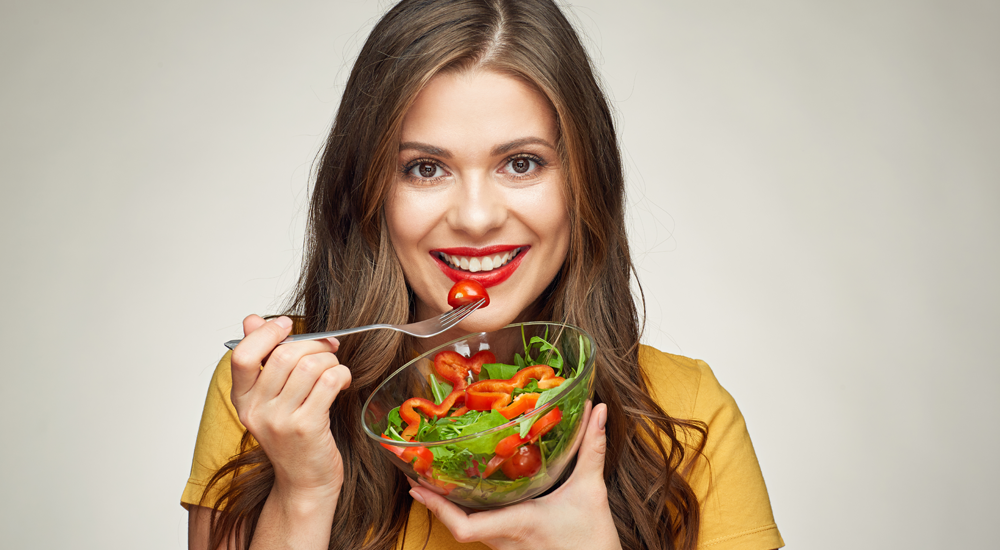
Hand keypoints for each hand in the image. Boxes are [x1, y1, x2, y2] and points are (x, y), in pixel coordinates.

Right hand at [229, 315, 351, 504]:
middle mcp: (256, 411)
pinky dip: (342, 374)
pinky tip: (343, 382)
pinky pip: (329, 382)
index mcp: (242, 399)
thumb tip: (252, 319)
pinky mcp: (307, 428)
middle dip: (314, 344)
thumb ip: (263, 359)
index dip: (267, 333)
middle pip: (284, 355)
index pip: (242, 355)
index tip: (287, 325)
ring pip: (309, 366)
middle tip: (329, 348)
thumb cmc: (293, 436)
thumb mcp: (271, 399)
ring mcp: (280, 421)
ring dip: (330, 359)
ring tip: (335, 369)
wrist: (305, 482)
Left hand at [408, 402, 621, 549]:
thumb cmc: (592, 540)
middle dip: (435, 502)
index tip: (418, 488)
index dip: (437, 509)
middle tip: (417, 474)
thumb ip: (592, 448)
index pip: (464, 527)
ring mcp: (507, 546)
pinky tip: (467, 494)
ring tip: (434, 479)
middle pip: (457, 526)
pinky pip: (481, 531)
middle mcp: (505, 538)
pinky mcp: (512, 546)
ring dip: (448, 508)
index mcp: (516, 523)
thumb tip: (597, 409)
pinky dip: (467, 513)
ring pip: (467, 529)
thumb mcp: (591, 490)